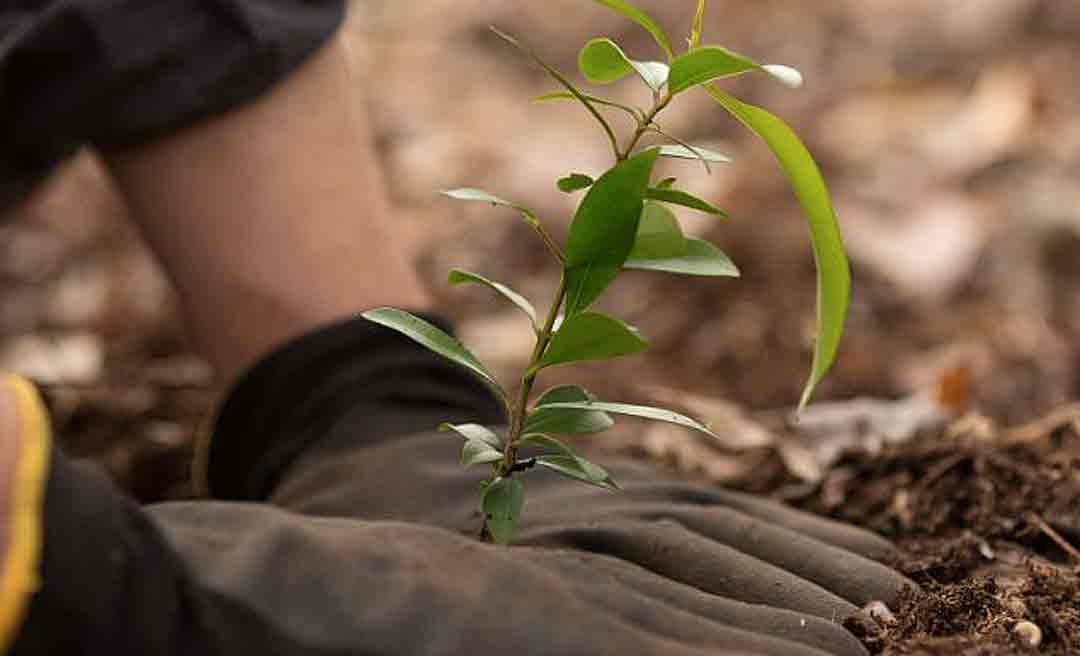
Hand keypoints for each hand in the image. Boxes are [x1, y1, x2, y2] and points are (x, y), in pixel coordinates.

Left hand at [272, 428, 911, 655]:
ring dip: (810, 571)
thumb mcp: (359, 588)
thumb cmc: (345, 545)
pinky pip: (713, 504)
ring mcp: (598, 491)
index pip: (631, 619)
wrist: (356, 432)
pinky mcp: (618, 477)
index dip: (726, 641)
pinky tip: (846, 553)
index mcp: (502, 570)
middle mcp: (566, 525)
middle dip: (791, 618)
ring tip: (891, 606)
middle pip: (697, 573)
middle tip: (887, 646)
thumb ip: (478, 612)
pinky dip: (788, 531)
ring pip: (719, 533)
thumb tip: (575, 625)